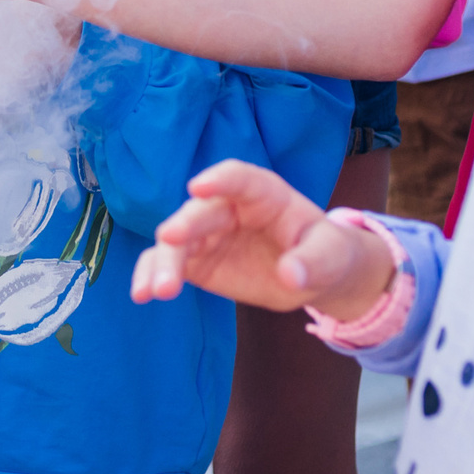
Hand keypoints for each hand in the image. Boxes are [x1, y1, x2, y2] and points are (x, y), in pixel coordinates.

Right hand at [129, 161, 398, 317]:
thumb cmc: (326, 252)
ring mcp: (207, 235)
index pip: (239, 179)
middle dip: (183, 227)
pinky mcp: (196, 261)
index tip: (199, 188)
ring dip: (162, 262)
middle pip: (199, 213)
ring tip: (153, 291)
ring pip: (175, 241)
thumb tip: (290, 275)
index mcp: (263, 194)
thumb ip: (313, 262)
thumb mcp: (331, 256)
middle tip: (170, 242)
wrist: (315, 274)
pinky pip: (166, 264)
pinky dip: (151, 276)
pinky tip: (141, 294)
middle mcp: (227, 208)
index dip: (219, 180)